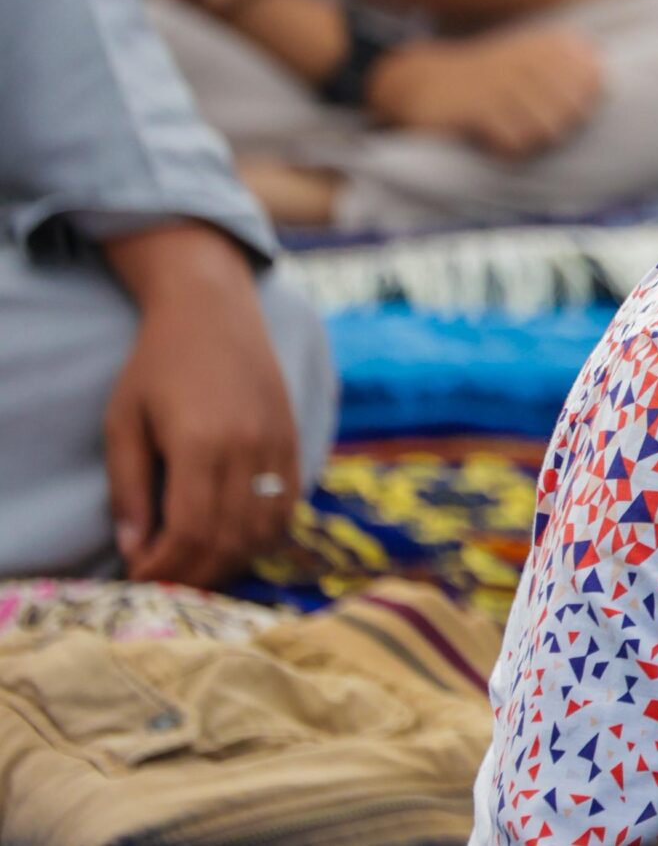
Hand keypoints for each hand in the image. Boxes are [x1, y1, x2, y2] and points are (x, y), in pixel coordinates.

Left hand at [102, 225, 303, 585]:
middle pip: (230, 539)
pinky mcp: (294, 439)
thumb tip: (137, 548)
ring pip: (265, 529)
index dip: (167, 568)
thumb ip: (129, 487)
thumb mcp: (123, 421)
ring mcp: (279, 443)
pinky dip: (263, 535)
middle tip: (166, 586)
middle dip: (195, 575)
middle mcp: (250, 446)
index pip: (191, 532)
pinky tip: (234, 541)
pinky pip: (288, 504)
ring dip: (231, 560)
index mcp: (202, 442)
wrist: (214, 310)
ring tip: (197, 567)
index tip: (140, 579)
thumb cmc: (158, 363)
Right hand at [367, 26, 604, 159]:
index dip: (584, 104)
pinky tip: (489, 141)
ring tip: (508, 132)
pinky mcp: (475, 106)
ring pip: (547, 129)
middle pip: (574, 110)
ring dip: (531, 141)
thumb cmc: (488, 84)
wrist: (422, 83)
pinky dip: (507, 150)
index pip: (592, 77)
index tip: (565, 110)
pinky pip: (514, 143)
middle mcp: (523, 56)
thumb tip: (608, 85)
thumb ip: (573, 73)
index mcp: (541, 45)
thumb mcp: (529, 69)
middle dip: (560, 128)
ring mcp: (498, 80)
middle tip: (532, 127)